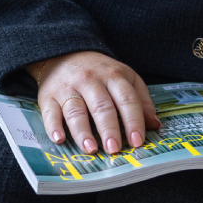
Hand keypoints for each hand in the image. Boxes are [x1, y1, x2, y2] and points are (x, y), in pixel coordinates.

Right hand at [26, 51, 160, 154]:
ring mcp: (68, 88)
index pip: (126, 99)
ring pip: (76, 110)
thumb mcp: (125, 77)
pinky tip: (59, 139)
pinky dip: (53, 126)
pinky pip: (50, 112)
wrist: (64, 53)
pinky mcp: (48, 96)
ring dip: (83, 131)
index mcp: (113, 75)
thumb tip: (154, 125)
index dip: (133, 120)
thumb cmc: (100, 72)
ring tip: (91, 149)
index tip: (137, 141)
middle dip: (109, 128)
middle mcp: (90, 80)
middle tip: (114, 148)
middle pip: (101, 105)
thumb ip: (141, 100)